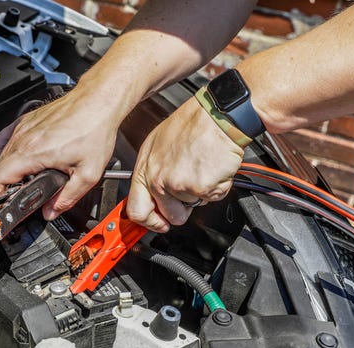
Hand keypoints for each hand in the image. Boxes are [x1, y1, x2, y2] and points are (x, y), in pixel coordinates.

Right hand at [0, 87, 121, 219]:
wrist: (98, 102)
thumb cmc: (94, 129)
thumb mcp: (88, 174)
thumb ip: (68, 198)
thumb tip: (52, 212)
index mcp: (33, 152)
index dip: (0, 194)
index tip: (10, 201)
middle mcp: (23, 138)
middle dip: (9, 184)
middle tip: (24, 192)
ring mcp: (23, 127)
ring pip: (2, 153)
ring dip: (11, 168)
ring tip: (28, 176)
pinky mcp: (27, 119)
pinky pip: (8, 137)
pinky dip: (11, 150)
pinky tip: (25, 156)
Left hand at [127, 97, 244, 232]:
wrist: (217, 116)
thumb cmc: (192, 125)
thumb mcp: (158, 145)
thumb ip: (153, 173)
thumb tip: (154, 194)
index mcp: (145, 169)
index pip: (136, 210)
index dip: (148, 223)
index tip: (158, 224)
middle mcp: (158, 179)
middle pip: (167, 215)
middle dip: (181, 210)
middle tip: (190, 188)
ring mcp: (178, 185)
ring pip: (191, 207)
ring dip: (200, 193)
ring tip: (201, 168)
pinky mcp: (199, 187)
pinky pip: (210, 199)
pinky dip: (216, 187)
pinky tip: (212, 167)